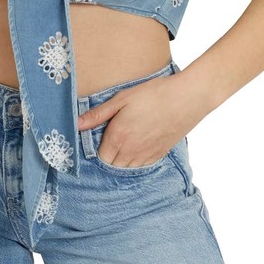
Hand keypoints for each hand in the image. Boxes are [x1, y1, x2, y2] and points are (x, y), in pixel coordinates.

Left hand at [76, 71, 203, 168]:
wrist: (187, 98)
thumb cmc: (154, 94)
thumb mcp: (122, 99)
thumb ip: (98, 114)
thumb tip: (76, 124)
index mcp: (118, 137)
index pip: (99, 158)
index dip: (95, 151)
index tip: (96, 141)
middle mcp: (131, 151)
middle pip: (112, 166)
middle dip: (107, 158)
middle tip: (107, 144)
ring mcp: (147, 155)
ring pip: (127, 169)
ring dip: (120, 162)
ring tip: (120, 147)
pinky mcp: (160, 154)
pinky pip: (142, 167)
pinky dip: (135, 162)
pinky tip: (136, 149)